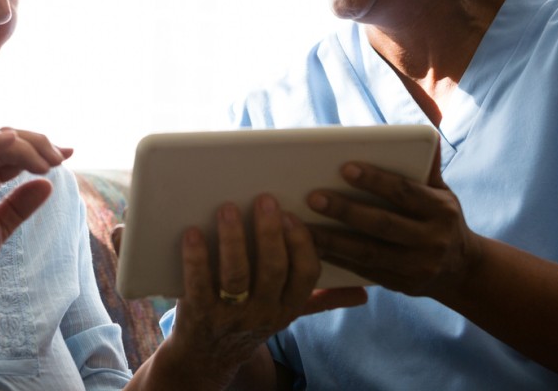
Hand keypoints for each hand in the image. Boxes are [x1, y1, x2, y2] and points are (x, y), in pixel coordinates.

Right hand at [0, 128, 70, 303]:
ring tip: (49, 161)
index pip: (13, 153)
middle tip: (62, 156)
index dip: (40, 150)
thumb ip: (20, 205)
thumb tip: (47, 185)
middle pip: (6, 140)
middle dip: (38, 144)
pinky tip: (13, 140)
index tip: (68, 153)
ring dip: (25, 145)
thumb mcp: (0, 226)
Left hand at [168, 195, 366, 386]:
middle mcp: (263, 312)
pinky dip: (196, 258)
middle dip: (270, 234)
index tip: (291, 214)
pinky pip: (199, 284)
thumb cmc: (251, 322)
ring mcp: (231, 315)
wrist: (207, 358)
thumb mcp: (288, 314)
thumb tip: (364, 293)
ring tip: (228, 209)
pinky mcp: (199, 313)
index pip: (305, 274)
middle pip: (272, 269)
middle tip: (265, 200)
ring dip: (233, 240)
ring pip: (236, 275)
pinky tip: (193, 232)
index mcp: (288, 306)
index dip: (300, 243)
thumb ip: (323, 299)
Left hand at [306, 146, 481, 297]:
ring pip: (368, 252)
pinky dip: (336, 259)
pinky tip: (311, 247)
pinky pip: (363, 271)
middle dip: (346, 211)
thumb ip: (428, 167)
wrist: (461, 270)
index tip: (345, 167)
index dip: (375, 180)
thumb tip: (428, 133)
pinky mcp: (400, 285)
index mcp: (441, 211)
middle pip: (382, 224)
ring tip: (301, 225)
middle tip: (312, 197)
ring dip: (332, 239)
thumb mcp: (443, 192)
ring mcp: (416, 267)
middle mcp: (432, 241)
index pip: (404, 192)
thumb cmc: (441, 219)